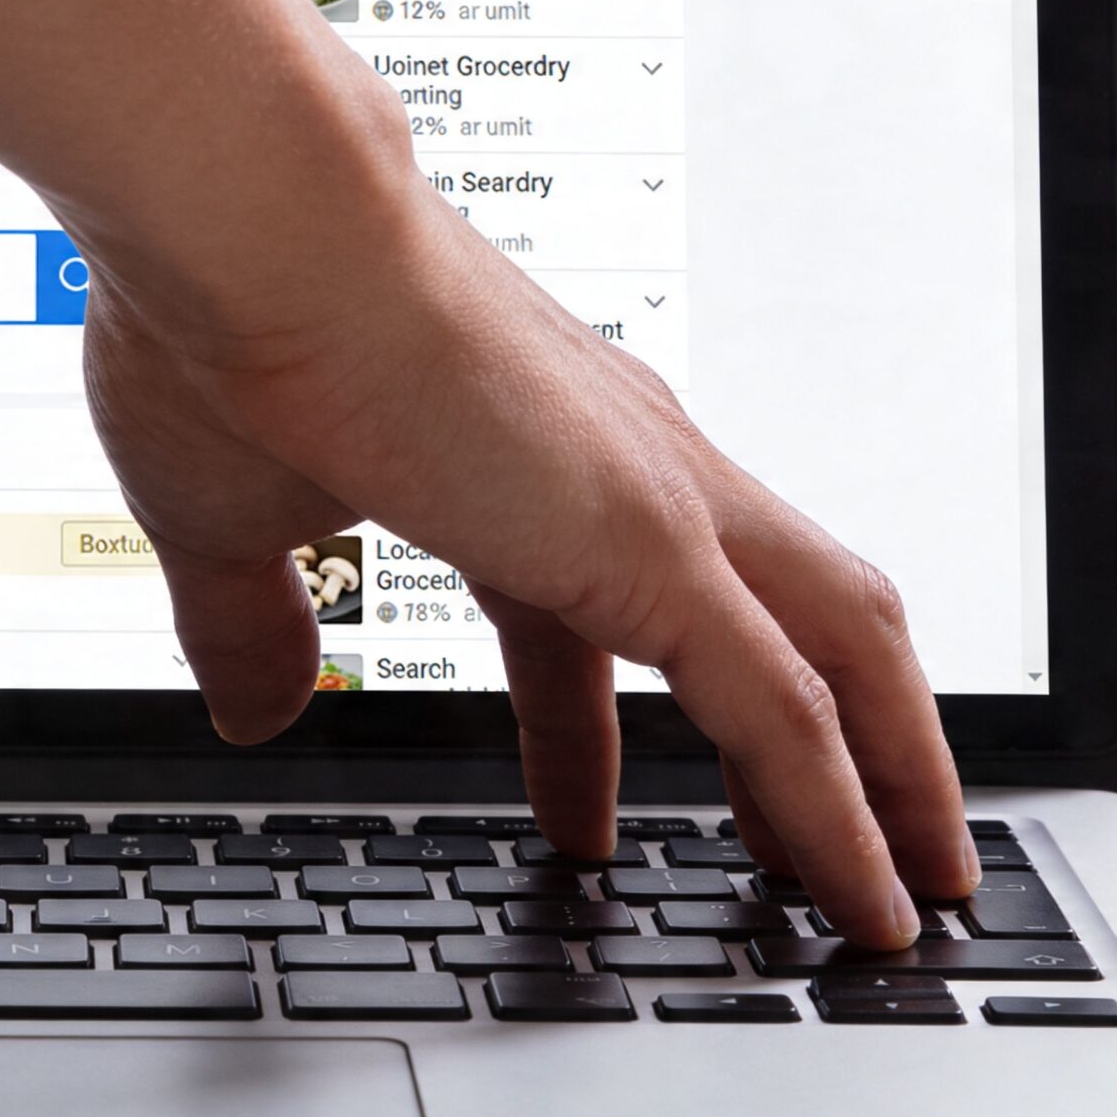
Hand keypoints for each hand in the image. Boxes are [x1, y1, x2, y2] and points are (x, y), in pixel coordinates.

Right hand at [77, 78, 977, 948]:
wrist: (253, 222)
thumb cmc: (226, 324)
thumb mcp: (228, 520)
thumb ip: (250, 623)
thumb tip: (253, 710)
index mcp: (517, 454)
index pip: (590, 607)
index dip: (582, 729)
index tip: (574, 807)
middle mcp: (616, 463)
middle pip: (777, 616)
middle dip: (818, 744)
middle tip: (817, 860)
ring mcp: (653, 493)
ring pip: (839, 653)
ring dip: (883, 777)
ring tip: (891, 894)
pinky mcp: (654, 542)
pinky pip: (788, 711)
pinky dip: (842, 810)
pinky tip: (858, 893)